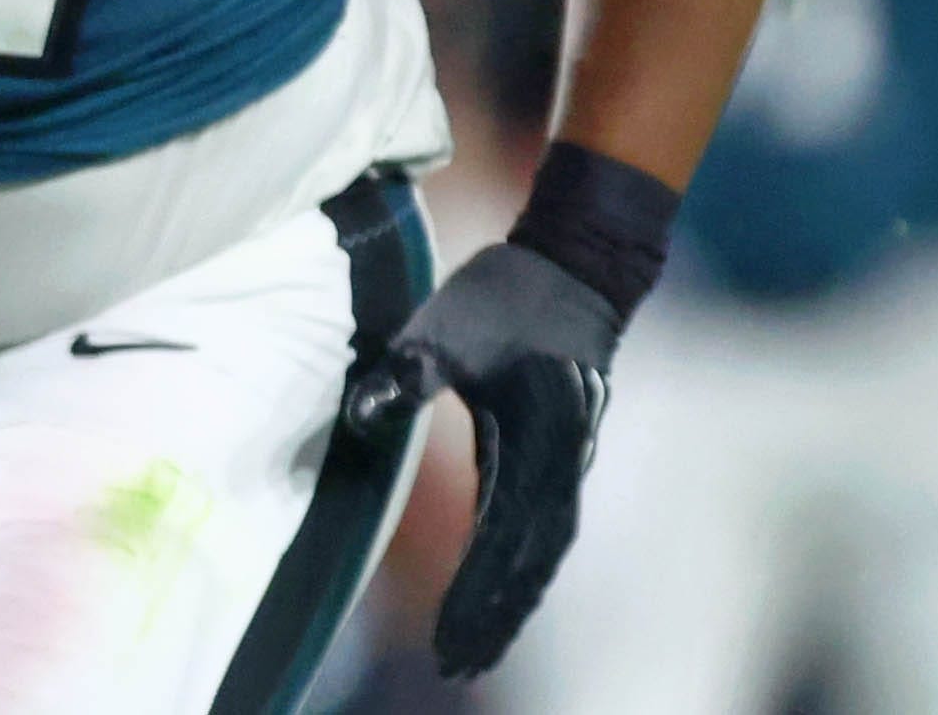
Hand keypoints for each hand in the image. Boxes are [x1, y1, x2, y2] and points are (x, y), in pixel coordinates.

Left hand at [342, 242, 622, 676]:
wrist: (575, 270)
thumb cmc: (509, 298)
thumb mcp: (447, 331)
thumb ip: (408, 374)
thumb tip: (361, 413)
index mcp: (537, 449)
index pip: (503, 543)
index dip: (475, 597)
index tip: (446, 641)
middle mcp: (560, 469)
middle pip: (530, 566)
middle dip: (493, 620)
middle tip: (455, 667)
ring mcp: (564, 465)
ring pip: (540, 554)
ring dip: (509, 601)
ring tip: (473, 648)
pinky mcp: (557, 456)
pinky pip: (540, 529)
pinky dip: (519, 567)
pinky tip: (495, 588)